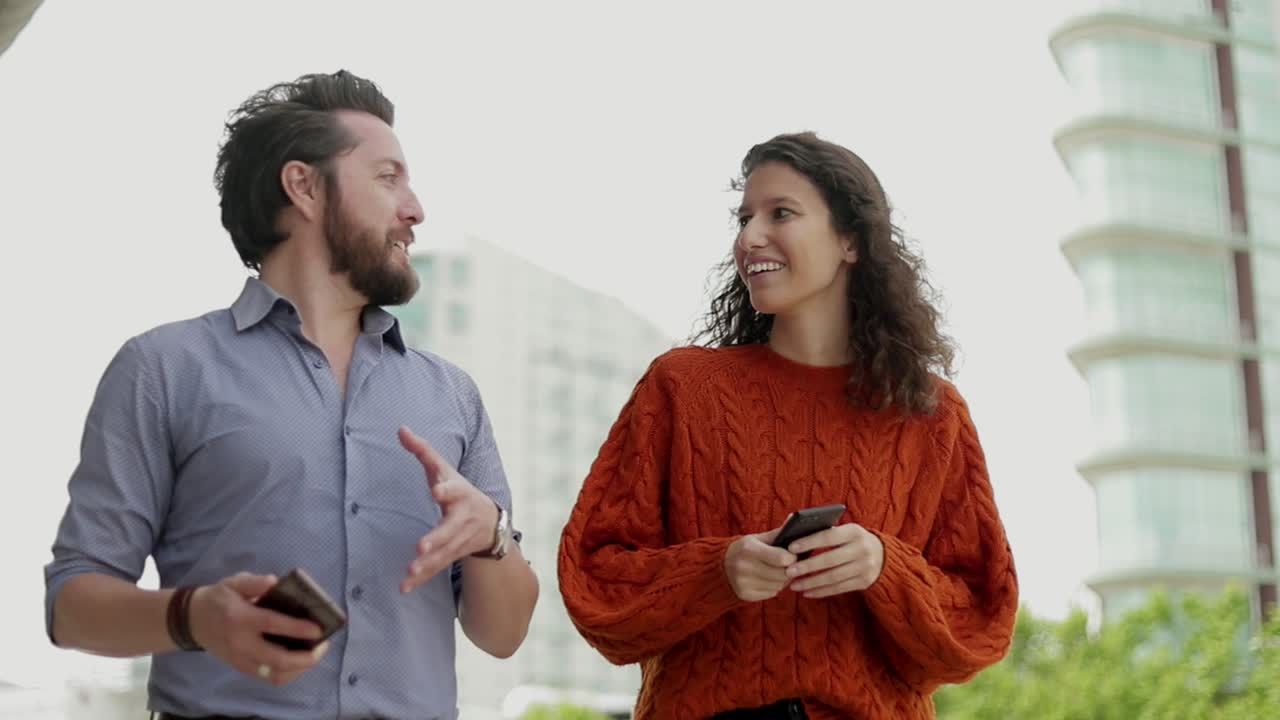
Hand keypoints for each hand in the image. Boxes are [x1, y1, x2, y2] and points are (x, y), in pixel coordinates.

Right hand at [187, 572, 328, 686]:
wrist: (192, 620)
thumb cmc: (219, 598)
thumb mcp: (234, 582)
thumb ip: (254, 582)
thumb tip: (274, 582)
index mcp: (240, 618)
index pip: (273, 625)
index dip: (297, 628)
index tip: (319, 629)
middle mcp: (241, 642)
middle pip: (277, 659)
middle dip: (305, 657)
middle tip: (322, 646)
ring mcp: (240, 659)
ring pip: (275, 674)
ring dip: (299, 668)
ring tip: (314, 654)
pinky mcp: (241, 667)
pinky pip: (268, 677)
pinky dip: (288, 673)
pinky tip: (299, 661)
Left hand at [398, 426, 499, 593]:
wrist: (491, 522)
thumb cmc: (460, 491)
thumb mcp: (445, 469)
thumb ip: (422, 451)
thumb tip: (400, 428)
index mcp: (459, 494)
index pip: (453, 489)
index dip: (445, 489)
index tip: (436, 490)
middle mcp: (461, 519)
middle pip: (449, 530)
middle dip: (437, 538)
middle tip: (422, 546)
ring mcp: (458, 540)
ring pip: (443, 554)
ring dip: (427, 564)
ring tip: (410, 572)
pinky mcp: (452, 556)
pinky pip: (436, 569)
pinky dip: (421, 580)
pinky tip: (404, 588)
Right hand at [723, 525, 797, 601]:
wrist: (720, 565)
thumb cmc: (745, 549)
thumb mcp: (758, 538)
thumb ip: (778, 532)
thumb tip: (795, 518)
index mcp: (750, 549)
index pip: (781, 559)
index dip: (792, 558)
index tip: (793, 555)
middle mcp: (745, 567)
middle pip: (782, 574)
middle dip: (790, 570)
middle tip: (788, 565)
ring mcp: (744, 582)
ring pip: (779, 586)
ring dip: (783, 580)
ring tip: (778, 572)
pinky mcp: (745, 595)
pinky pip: (771, 594)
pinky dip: (774, 588)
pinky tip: (768, 580)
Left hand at [784, 523, 884, 598]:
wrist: (883, 555)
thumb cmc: (852, 540)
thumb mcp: (844, 531)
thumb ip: (824, 530)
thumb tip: (792, 525)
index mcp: (854, 532)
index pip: (828, 537)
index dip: (809, 542)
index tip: (790, 548)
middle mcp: (861, 549)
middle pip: (830, 560)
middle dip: (807, 567)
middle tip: (788, 571)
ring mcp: (864, 567)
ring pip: (833, 577)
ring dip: (811, 583)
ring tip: (794, 585)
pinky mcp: (864, 582)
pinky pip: (839, 588)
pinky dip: (821, 591)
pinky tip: (807, 592)